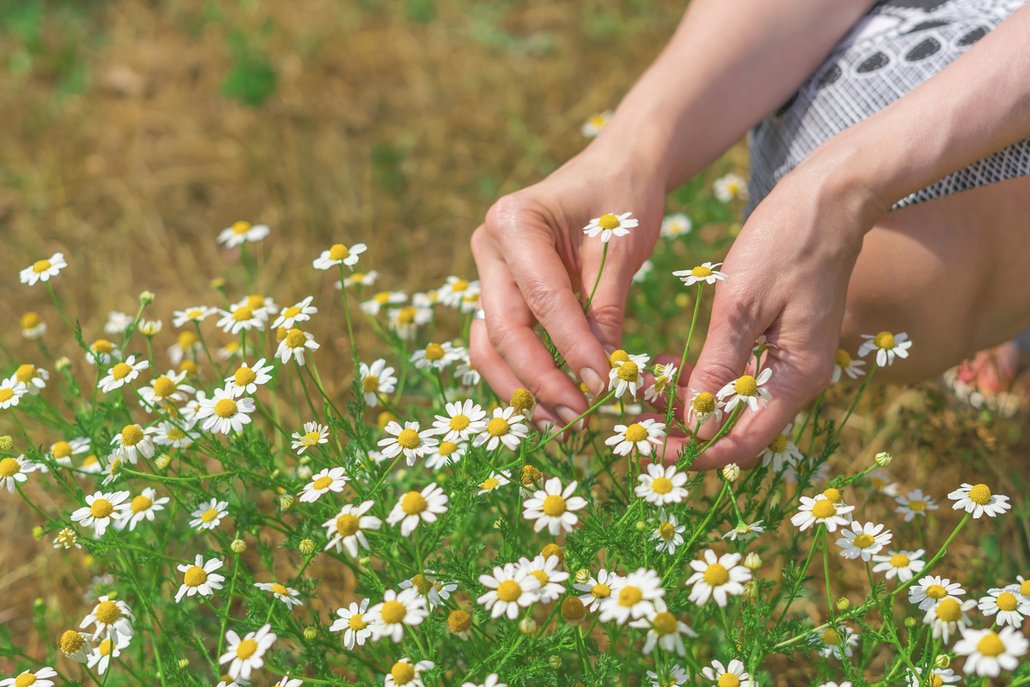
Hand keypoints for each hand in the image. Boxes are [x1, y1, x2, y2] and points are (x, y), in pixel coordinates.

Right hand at [470, 144, 665, 427]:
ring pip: (488, 343)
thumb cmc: (622, 197)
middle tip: (576, 417)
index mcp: (515, 222)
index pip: (542, 300)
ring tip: (559, 422)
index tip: (601, 387)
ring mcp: (487, 271)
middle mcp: (488, 247)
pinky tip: (549, 403)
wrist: (615, 168)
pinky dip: (521, 375)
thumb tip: (600, 376)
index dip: (570, 349)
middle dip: (538, 379)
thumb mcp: (621, 246)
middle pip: (501, 328)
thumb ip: (604, 307)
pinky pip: (500, 341)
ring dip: (521, 387)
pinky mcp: (498, 292)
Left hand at [665, 166, 879, 468]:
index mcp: (797, 376)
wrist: (830, 197)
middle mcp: (798, 380)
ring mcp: (790, 363)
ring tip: (641, 393)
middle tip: (635, 421)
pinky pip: (738, 378)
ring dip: (688, 406)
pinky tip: (667, 369)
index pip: (744, 442)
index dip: (696, 452)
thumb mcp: (743, 302)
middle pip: (737, 429)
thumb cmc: (787, 241)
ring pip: (733, 406)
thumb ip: (719, 363)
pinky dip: (702, 380)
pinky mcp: (779, 344)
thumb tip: (695, 421)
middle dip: (685, 431)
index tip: (652, 448)